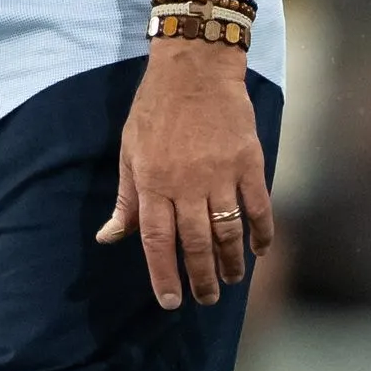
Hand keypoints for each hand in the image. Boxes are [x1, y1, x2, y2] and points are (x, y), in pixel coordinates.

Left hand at [96, 41, 274, 307]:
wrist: (194, 68)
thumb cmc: (154, 109)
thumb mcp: (129, 151)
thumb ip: (125, 199)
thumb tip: (109, 237)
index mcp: (152, 182)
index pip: (156, 240)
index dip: (163, 274)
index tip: (170, 301)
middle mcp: (186, 184)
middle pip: (195, 244)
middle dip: (201, 278)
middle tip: (207, 299)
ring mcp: (220, 175)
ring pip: (228, 232)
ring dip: (231, 263)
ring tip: (231, 281)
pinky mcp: (248, 163)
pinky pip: (258, 208)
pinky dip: (261, 234)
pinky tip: (259, 251)